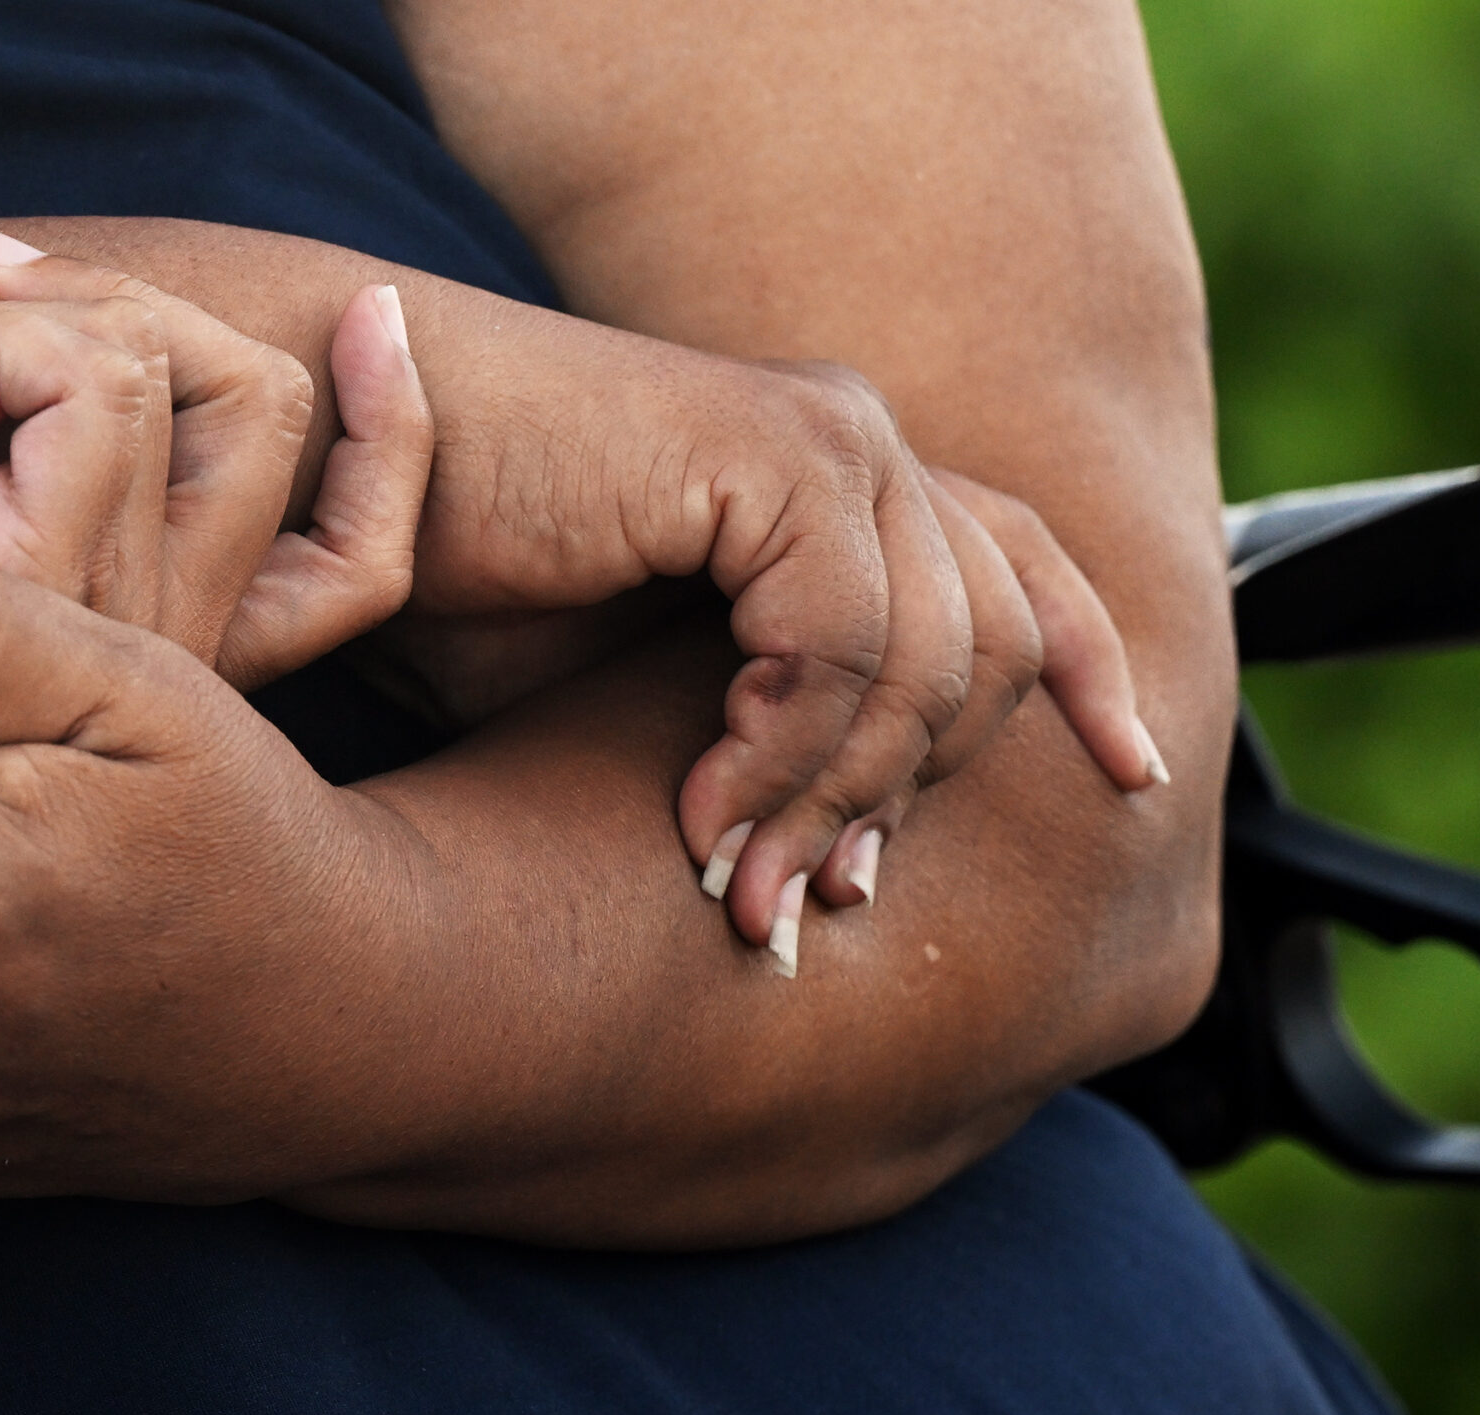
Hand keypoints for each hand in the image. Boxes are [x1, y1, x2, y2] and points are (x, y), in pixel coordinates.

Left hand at [0, 229, 432, 689]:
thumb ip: (21, 530)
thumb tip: (17, 392)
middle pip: (262, 405)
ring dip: (14, 308)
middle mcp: (174, 641)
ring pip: (149, 364)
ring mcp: (115, 623)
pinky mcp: (41, 596)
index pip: (368, 566)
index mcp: (185, 656)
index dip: (396, 430)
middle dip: (123, 292)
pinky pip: (77, 387)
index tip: (372, 315)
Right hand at [391, 343, 1163, 966]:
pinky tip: (698, 811)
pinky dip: (781, 749)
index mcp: (843, 483)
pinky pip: (842, 641)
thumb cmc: (468, 590)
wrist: (341, 478)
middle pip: (994, 646)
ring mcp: (825, 436)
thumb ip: (767, 735)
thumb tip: (853, 868)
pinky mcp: (766, 444)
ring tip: (735, 890)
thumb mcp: (649, 695)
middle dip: (905, 805)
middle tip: (798, 912)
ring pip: (928, 664)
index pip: (1025, 576)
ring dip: (830, 803)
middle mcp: (856, 444)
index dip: (1090, 676)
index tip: (1138, 786)